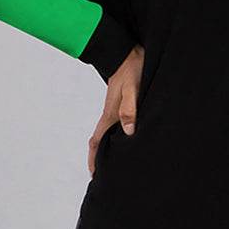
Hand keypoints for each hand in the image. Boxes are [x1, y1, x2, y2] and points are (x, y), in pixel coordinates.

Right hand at [87, 45, 143, 174]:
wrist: (128, 52)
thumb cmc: (132, 69)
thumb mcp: (133, 88)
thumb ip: (130, 109)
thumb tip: (128, 132)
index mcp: (110, 115)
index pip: (97, 142)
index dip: (95, 159)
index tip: (94, 175)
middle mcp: (111, 114)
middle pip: (101, 141)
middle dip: (101, 158)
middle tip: (107, 175)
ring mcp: (115, 109)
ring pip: (110, 134)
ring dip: (110, 148)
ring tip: (118, 162)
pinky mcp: (122, 104)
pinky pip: (118, 125)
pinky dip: (119, 136)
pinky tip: (128, 138)